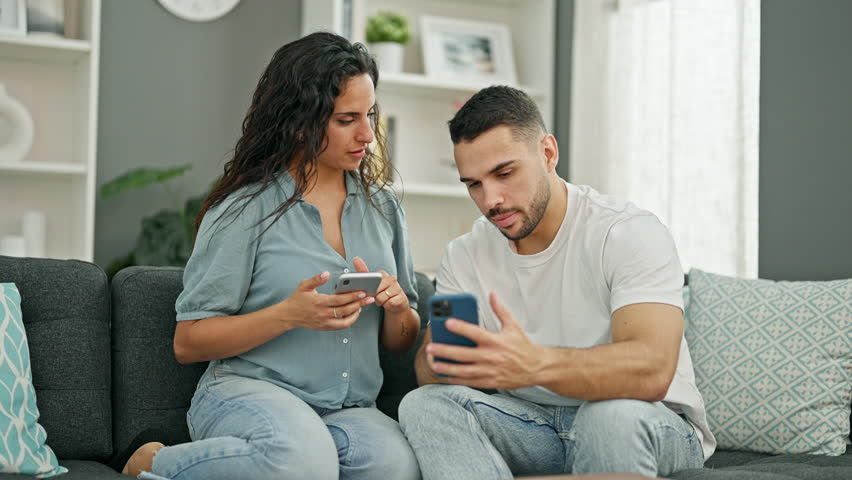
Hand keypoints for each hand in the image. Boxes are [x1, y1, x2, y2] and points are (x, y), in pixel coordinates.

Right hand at [279, 271, 374, 330]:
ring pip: (345, 320)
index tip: (362, 292)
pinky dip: (349, 321)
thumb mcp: (304, 286)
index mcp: (319, 302)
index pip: (339, 300)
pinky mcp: (325, 327)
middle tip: (370, 299)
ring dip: (356, 314)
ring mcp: (324, 322)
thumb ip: (316, 279)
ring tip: (363, 306)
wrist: (288, 316)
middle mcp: (323, 313)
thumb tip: (327, 274)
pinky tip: (354, 313)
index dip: (352, 296)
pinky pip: (341, 326)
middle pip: (345, 310)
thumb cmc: (297, 299)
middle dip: (359, 304)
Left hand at [353, 257, 408, 313]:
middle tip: (377, 296)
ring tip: (383, 300)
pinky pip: (389, 303)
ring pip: (381, 298)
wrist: (397, 302)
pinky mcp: (402, 297)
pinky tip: (389, 303)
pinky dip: (387, 306)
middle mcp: (391, 279)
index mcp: (382, 274)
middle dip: (374, 296)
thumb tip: (355, 258)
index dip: (369, 288)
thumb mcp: (372, 283)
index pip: (371, 280)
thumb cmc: (382, 292)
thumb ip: (363, 273)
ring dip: (380, 302)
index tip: (370, 291)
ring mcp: (397, 287)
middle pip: (375, 290)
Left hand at [426, 292, 543, 389]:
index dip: (461, 328)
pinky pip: (470, 382)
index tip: (447, 323)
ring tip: (434, 363)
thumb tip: (492, 294)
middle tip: (430, 348)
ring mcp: (490, 371)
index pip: (475, 333)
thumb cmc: (523, 346)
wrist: (537, 368)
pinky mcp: (490, 382)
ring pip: (464, 371)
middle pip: (464, 354)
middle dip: (445, 351)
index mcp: (496, 341)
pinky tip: (445, 376)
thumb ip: (500, 310)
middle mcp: (491, 357)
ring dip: (447, 368)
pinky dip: (456, 379)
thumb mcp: (513, 326)